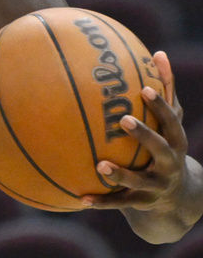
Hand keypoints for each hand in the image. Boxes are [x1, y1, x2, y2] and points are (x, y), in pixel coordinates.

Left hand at [86, 51, 191, 212]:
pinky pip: (119, 204)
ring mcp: (157, 186)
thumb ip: (165, 93)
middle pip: (161, 148)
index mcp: (176, 142)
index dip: (161, 106)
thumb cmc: (167, 149)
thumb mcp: (170, 125)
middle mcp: (170, 164)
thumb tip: (159, 53)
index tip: (145, 89)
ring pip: (139, 181)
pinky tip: (80, 199)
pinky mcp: (141, 203)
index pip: (172, 121)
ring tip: (100, 165)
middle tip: (123, 120)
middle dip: (145, 135)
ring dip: (120, 174)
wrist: (177, 199)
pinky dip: (101, 202)